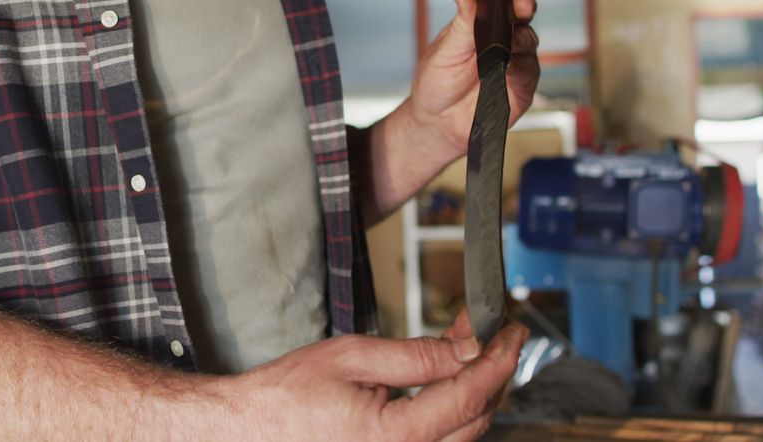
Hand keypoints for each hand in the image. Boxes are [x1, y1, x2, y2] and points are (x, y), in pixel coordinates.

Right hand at [228, 320, 528, 440]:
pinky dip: (454, 411)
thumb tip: (466, 349)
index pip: (469, 396)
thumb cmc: (287, 395)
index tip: (512, 330)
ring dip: (476, 391)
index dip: (498, 359)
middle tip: (493, 332)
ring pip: (463, 435)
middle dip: (492, 372)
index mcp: (393, 437)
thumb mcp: (351, 358)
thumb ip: (415, 356)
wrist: (250, 430)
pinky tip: (448, 382)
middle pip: (476, 419)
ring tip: (471, 350)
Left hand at [408, 0, 540, 158]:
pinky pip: (530, 70)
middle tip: (520, 4)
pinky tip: (511, 63)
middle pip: (520, 11)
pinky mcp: (522, 84)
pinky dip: (523, 64)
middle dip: (523, 4)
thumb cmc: (436, 84)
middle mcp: (501, 36)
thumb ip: (460, 24)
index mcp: (479, 21)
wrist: (437, 124)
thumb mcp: (443, 52)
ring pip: (528, 38)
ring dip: (523, 34)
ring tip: (511, 38)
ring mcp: (515, 59)